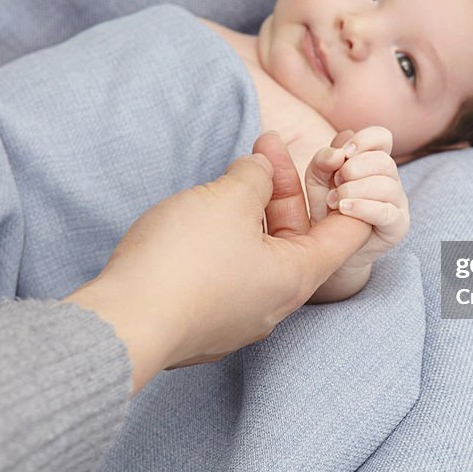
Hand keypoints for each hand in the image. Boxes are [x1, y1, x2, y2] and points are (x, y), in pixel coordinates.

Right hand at [62, 132, 371, 393]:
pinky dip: (227, 238)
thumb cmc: (184, 262)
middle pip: (297, 238)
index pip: (347, 234)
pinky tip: (202, 216)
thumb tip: (260, 170)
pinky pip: (228, 273)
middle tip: (263, 145)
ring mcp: (238, 318)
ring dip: (252, 211)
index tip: (341, 164)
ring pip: (259, 254)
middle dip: (283, 188)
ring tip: (232, 173)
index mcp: (297, 278)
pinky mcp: (203, 323)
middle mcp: (275, 305)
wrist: (122, 325)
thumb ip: (254, 177)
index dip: (350, 193)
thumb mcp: (228, 199)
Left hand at [304, 126, 409, 302]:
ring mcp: (397, 203)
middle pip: (384, 161)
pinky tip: (344, 209)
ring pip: (387, 184)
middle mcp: (390, 179)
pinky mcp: (398, 226)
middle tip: (335, 183)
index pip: (382, 137)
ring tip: (335, 201)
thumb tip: (338, 153)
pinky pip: (386, 211)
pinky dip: (363, 207)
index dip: (364, 139)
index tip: (344, 153)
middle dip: (355, 168)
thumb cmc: (327, 210)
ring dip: (355, 189)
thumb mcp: (318, 180)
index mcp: (374, 161)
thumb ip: (323, 161)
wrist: (331, 250)